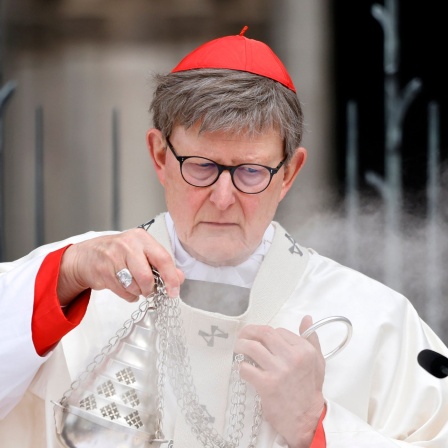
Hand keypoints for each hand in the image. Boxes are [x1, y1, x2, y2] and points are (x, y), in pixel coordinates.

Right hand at [57, 228, 183, 305]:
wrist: (87, 256)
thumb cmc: (119, 254)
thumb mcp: (142, 252)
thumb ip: (162, 264)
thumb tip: (179, 277)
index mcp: (142, 238)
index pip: (163, 259)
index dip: (171, 278)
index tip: (174, 291)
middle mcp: (128, 245)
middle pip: (147, 277)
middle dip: (150, 289)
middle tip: (149, 289)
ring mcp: (113, 258)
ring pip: (135, 287)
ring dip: (138, 292)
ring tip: (133, 284)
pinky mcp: (103, 271)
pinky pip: (124, 292)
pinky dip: (128, 295)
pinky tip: (124, 286)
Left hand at [234, 316, 324, 447]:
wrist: (307, 419)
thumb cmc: (310, 390)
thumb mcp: (318, 361)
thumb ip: (311, 338)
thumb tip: (306, 319)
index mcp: (304, 349)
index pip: (278, 331)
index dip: (266, 333)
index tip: (260, 339)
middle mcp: (292, 357)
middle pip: (264, 333)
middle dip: (249, 332)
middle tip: (242, 336)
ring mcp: (279, 370)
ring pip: (252, 347)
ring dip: (241, 346)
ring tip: (238, 349)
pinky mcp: (267, 384)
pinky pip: (246, 368)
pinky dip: (241, 367)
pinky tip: (243, 369)